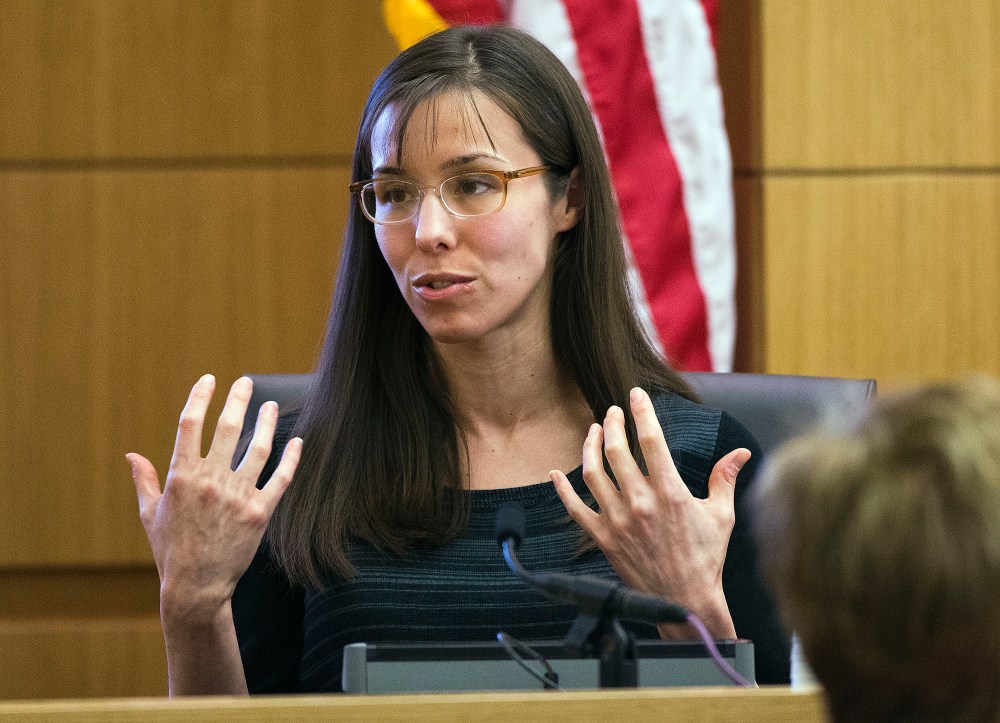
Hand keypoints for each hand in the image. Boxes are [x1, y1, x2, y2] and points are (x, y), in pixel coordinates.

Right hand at [127, 375, 301, 625]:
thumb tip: (131, 455)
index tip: (210, 380)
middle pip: (229, 428)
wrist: (196, 587)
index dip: (200, 397)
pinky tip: (297, 441)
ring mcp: (238, 496)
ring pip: (259, 448)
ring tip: (270, 406)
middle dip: (238, 400)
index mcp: (181, 476)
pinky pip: (281, 478)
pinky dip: (292, 458)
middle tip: (246, 382)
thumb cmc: (170, 550)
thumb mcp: (151, 514)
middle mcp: (211, 481)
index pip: (191, 424)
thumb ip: (144, 481)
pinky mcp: (261, 513)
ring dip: (267, 423)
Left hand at [551, 386, 748, 638]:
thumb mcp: (721, 515)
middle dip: (613, 424)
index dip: (642, 412)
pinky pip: (575, 509)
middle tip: (613, 411)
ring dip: (590, 447)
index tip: (636, 395)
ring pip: (593, 474)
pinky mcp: (603, 538)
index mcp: (671, 493)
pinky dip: (562, 489)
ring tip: (594, 431)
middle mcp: (641, 503)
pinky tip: (556, 473)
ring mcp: (618, 521)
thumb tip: (741, 453)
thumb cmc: (706, 558)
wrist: (685, 601)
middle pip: (617, 451)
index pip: (652, 441)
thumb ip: (725, 478)